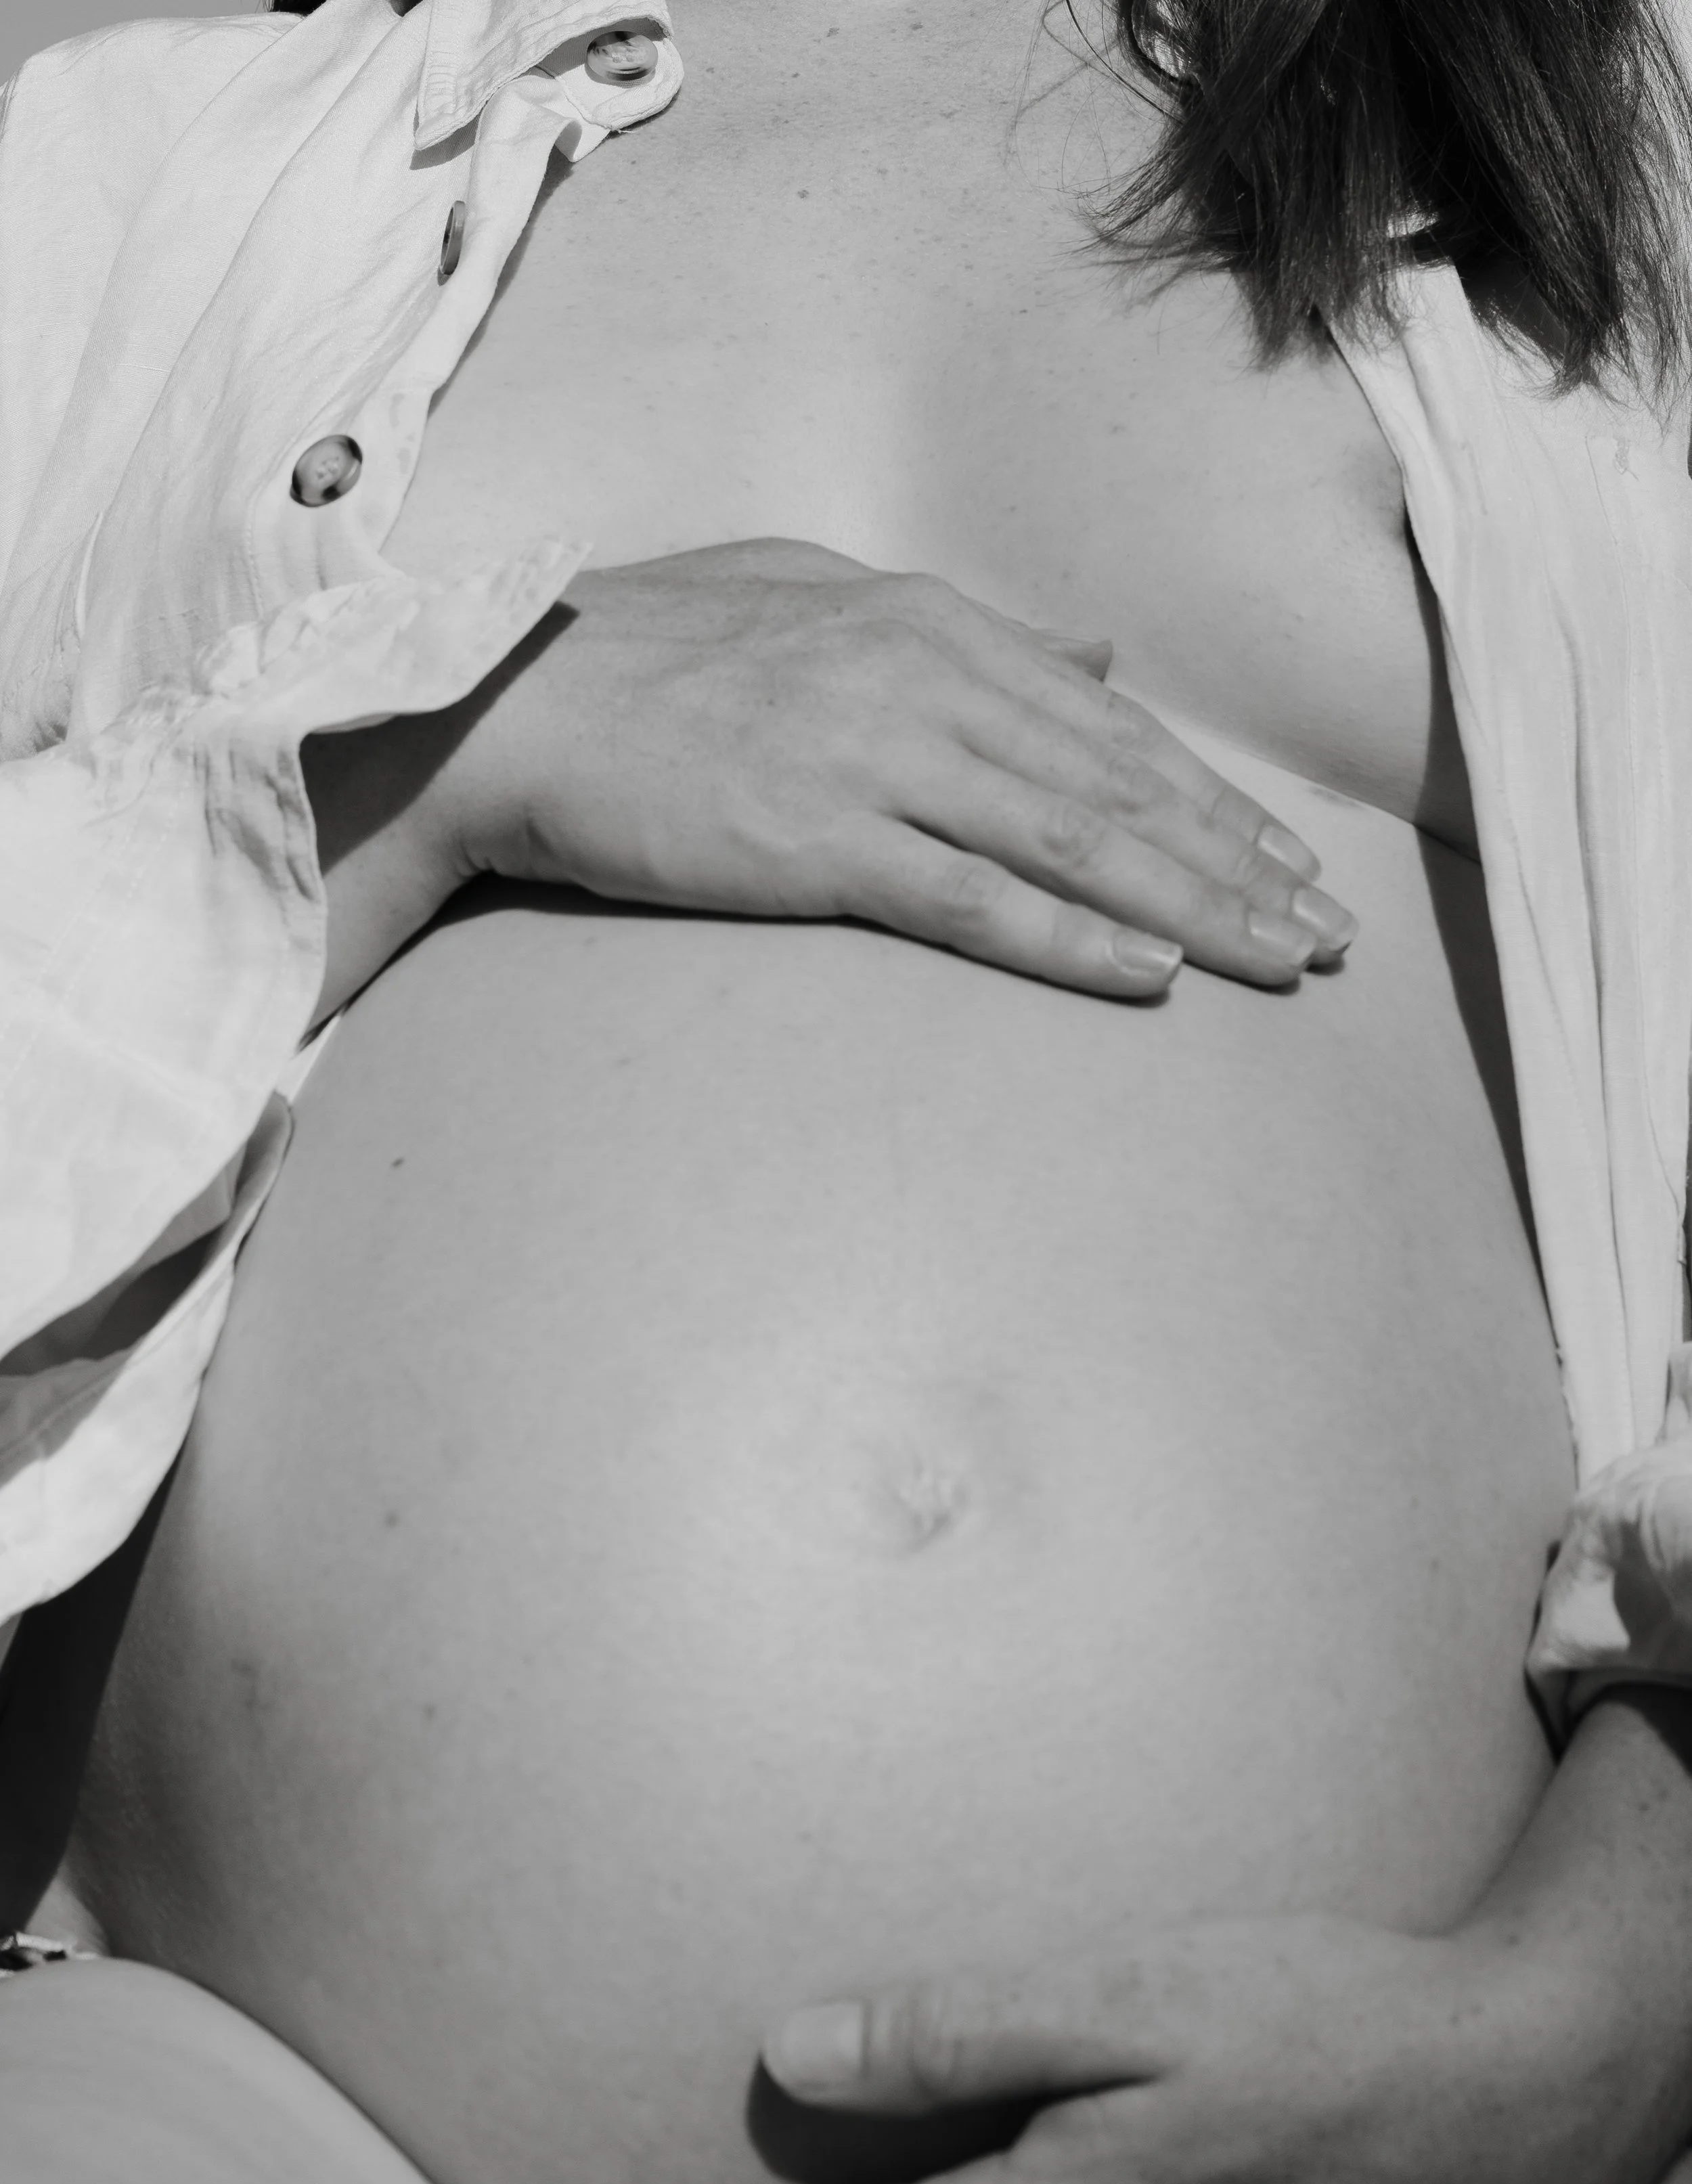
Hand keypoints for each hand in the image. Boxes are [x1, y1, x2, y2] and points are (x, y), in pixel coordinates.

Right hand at [438, 539, 1353, 995]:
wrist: (521, 700)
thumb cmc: (657, 650)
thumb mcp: (823, 596)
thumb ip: (969, 631)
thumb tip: (1093, 656)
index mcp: (933, 625)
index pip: (1110, 730)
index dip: (1213, 803)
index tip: (1289, 863)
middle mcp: (928, 683)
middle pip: (1120, 791)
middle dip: (1241, 867)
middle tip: (1329, 935)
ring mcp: (879, 762)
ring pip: (1075, 844)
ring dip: (1193, 909)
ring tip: (1280, 962)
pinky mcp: (823, 843)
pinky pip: (975, 899)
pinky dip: (1072, 938)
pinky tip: (1151, 975)